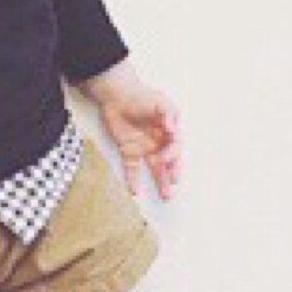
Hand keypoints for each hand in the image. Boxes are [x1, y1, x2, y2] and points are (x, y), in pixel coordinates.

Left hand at [97, 84, 181, 199]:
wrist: (117, 95)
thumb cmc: (141, 96)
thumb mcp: (159, 101)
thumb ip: (168, 114)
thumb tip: (173, 129)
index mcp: (168, 132)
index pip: (174, 147)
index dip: (171, 154)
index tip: (164, 158)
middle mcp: (159, 142)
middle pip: (169, 161)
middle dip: (172, 173)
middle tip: (173, 184)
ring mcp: (144, 147)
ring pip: (155, 168)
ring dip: (160, 181)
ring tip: (166, 196)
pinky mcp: (129, 150)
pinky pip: (132, 168)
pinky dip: (133, 180)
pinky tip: (135, 191)